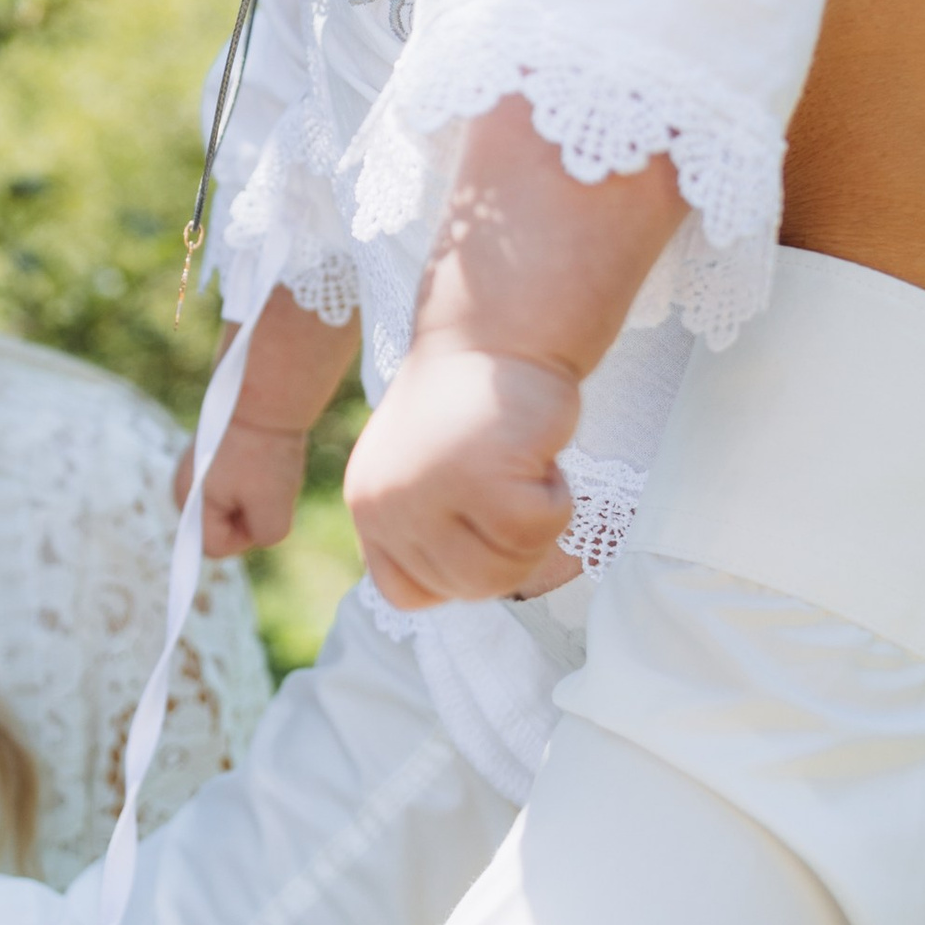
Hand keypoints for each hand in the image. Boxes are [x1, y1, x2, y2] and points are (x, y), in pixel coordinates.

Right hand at [176, 413, 307, 554]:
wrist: (267, 398)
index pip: (216, 547)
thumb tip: (256, 530)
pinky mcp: (209, 458)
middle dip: (248, 515)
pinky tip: (261, 456)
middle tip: (265, 483)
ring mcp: (194, 472)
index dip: (245, 536)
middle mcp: (183, 489)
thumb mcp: (275, 509)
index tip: (263, 505)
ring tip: (264, 468)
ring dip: (253, 496)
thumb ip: (264, 537)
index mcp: (188, 503)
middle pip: (221, 528)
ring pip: (231, 507)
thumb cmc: (267, 454)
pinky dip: (253, 478)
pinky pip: (235, 486)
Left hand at [344, 332, 576, 609]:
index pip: (406, 594)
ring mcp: (425, 495)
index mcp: (367, 506)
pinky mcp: (477, 480)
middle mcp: (383, 505)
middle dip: (510, 550)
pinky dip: (557, 501)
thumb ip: (428, 529)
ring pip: (503, 573)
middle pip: (467, 589)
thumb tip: (456, 588)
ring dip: (536, 528)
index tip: (481, 527)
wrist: (497, 330)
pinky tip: (537, 455)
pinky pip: (537, 532)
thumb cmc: (476, 403)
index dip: (459, 575)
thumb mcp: (426, 473)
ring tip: (521, 468)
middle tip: (514, 485)